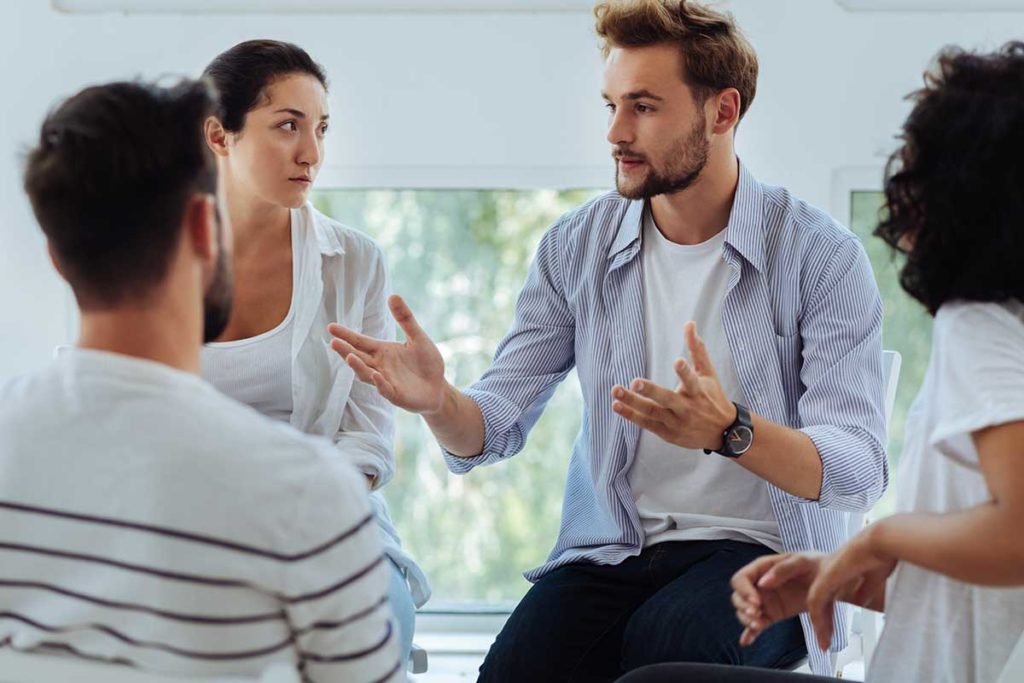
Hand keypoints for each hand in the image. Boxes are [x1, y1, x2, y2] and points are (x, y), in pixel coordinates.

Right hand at [328, 295, 446, 413]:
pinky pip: (385, 389)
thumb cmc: (426, 362)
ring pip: (366, 374)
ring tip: (349, 357)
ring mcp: (386, 382)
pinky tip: (376, 375)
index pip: (360, 342)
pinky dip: (380, 383)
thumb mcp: (418, 337)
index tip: (330, 327)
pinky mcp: (396, 395)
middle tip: (334, 342)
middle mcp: (379, 366)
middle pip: (358, 358)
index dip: (346, 335)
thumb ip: (405, 319)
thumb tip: (393, 295)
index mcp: (382, 351)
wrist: (439, 387)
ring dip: (358, 367)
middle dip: (345, 351)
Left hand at [611, 321, 734, 450]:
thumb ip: (697, 349)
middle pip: (667, 399)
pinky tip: (617, 405)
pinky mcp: (667, 433)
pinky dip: (631, 415)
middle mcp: (687, 408)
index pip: (692, 380)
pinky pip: (646, 423)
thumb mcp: (708, 373)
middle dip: (651, 391)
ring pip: (652, 412)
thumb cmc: (713, 397)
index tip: (678, 361)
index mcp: (698, 391)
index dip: (685, 371)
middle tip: (635, 381)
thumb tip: (689, 323)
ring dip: (632, 402)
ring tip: (616, 390)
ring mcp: (676, 422)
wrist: (724, 433)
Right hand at [731, 552, 823, 645]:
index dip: (744, 590)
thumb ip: (782, 569)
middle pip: (738, 597)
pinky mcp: (772, 615)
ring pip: (745, 612)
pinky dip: (750, 633)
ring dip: (747, 620)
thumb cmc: (814, 566)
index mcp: (762, 568)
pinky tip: (746, 641)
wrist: (829, 582)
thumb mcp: (801, 562)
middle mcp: (759, 584)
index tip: (756, 602)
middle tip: (756, 616)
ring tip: (758, 626)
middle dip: (743, 607)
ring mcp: (764, 601)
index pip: (741, 578)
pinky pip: (757, 625)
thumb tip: (762, 583)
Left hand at [806, 526, 894, 649]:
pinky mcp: (826, 576)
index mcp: (840, 570)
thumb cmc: (882, 553)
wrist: (882, 541)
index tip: (834, 632)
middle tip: (824, 642)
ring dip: (818, 624)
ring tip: (823, 644)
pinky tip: (823, 633)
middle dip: (821, 622)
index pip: (830, 596)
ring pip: (813, 602)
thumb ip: (864, 589)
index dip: (831, 615)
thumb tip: (861, 601)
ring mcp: (826, 572)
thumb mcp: (873, 577)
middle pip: (818, 600)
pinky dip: (818, 619)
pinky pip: (816, 602)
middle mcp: (829, 571)